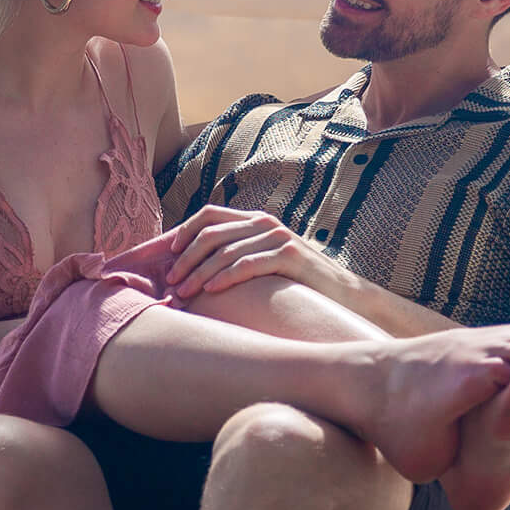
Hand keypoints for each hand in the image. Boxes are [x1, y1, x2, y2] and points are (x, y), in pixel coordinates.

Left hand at [162, 204, 337, 299]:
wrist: (343, 294)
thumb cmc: (296, 284)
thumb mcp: (263, 263)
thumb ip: (237, 256)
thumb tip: (194, 268)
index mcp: (254, 220)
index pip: (209, 214)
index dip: (182, 232)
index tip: (166, 255)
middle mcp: (264, 223)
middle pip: (211, 232)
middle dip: (185, 257)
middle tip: (169, 280)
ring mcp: (278, 237)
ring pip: (226, 250)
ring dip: (199, 271)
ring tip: (182, 292)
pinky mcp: (290, 255)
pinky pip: (249, 263)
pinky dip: (225, 276)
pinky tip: (210, 290)